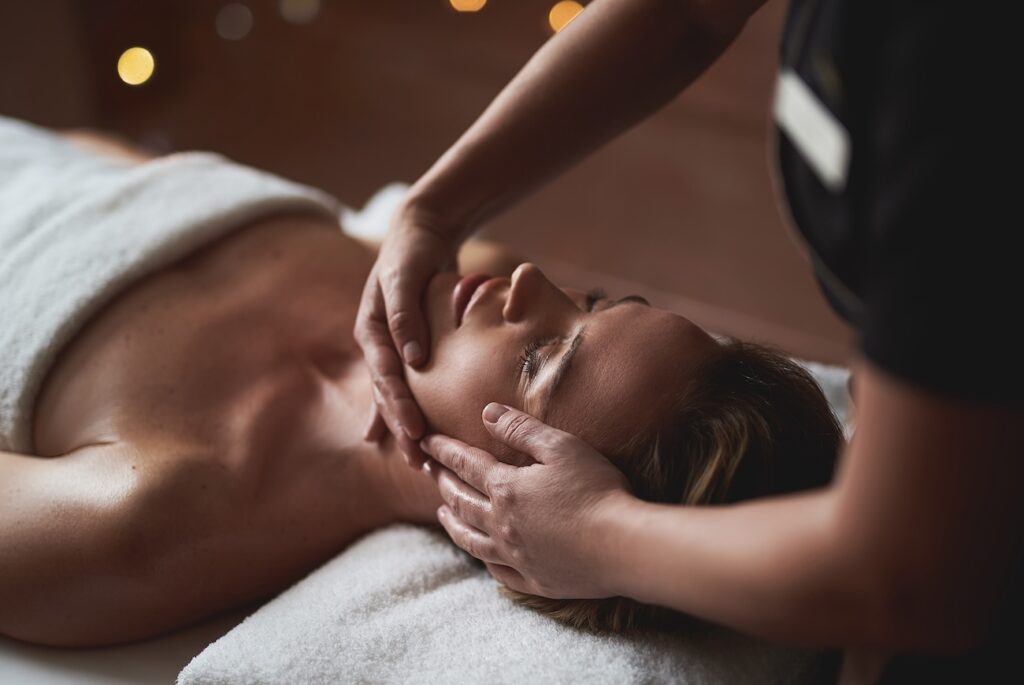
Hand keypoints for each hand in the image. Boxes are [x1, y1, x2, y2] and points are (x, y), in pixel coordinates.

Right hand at [354, 203, 457, 465]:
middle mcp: (376, 342)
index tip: (416, 432)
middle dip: (401, 427)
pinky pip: (403, 383)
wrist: (420, 232)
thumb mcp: (407, 275)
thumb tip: (413, 360)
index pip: (385, 376)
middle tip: (419, 460)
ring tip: (417, 460)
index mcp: (371, 328)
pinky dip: (401, 408)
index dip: (398, 406)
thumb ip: (406, 314)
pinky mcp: (406, 346)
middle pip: (386, 393)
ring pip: (393, 394)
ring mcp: (390, 346)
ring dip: (402, 425)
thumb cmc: (413, 252)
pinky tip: (399, 437)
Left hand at [421, 403, 632, 598]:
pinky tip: (483, 556)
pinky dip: (485, 561)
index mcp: (506, 489)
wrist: (622, 546)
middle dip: (442, 482)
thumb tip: (487, 412)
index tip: (424, 442)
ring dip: (452, 524)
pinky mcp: (533, 579)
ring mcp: (515, 556)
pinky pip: (498, 573)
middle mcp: (501, 524)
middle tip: (428, 471)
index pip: (465, 464)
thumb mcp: (561, 447)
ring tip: (442, 514)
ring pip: (471, 540)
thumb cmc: (596, 490)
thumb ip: (522, 429)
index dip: (443, 450)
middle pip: (461, 501)